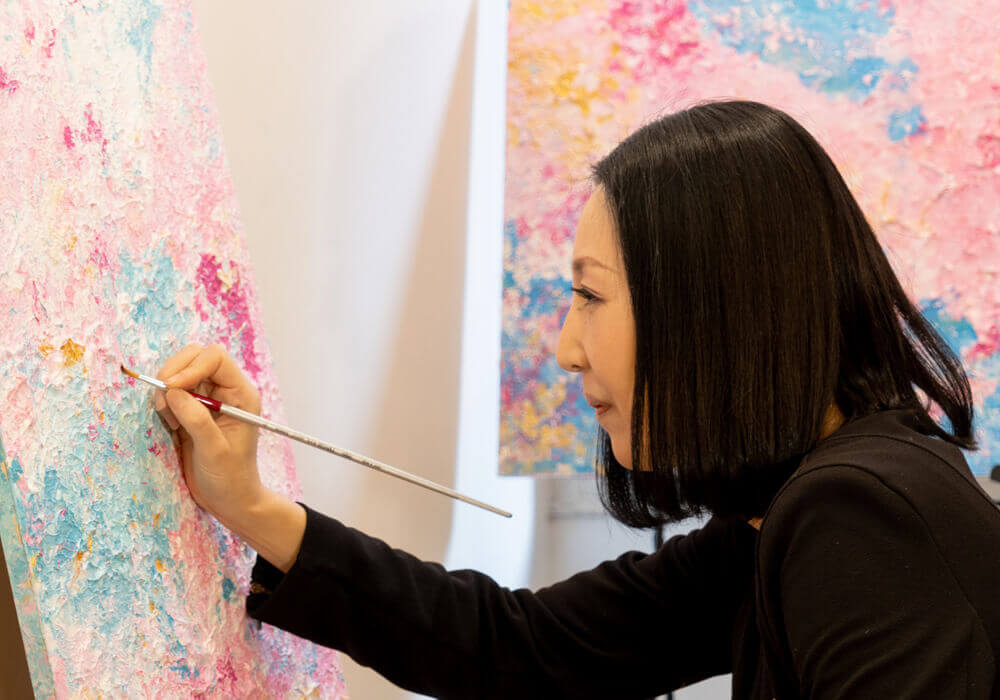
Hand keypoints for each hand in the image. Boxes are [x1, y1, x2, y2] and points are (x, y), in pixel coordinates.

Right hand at [155, 344, 263, 523]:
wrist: (229, 499)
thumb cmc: (230, 477)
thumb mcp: (215, 451)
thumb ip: (197, 419)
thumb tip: (172, 391)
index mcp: (241, 393)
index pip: (215, 358)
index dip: (191, 366)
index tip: (171, 387)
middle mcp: (226, 390)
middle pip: (195, 357)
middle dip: (174, 373)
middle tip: (162, 400)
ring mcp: (208, 398)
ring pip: (180, 372)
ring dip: (166, 389)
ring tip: (169, 417)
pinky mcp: (191, 410)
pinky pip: (172, 392)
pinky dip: (164, 402)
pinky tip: (171, 424)